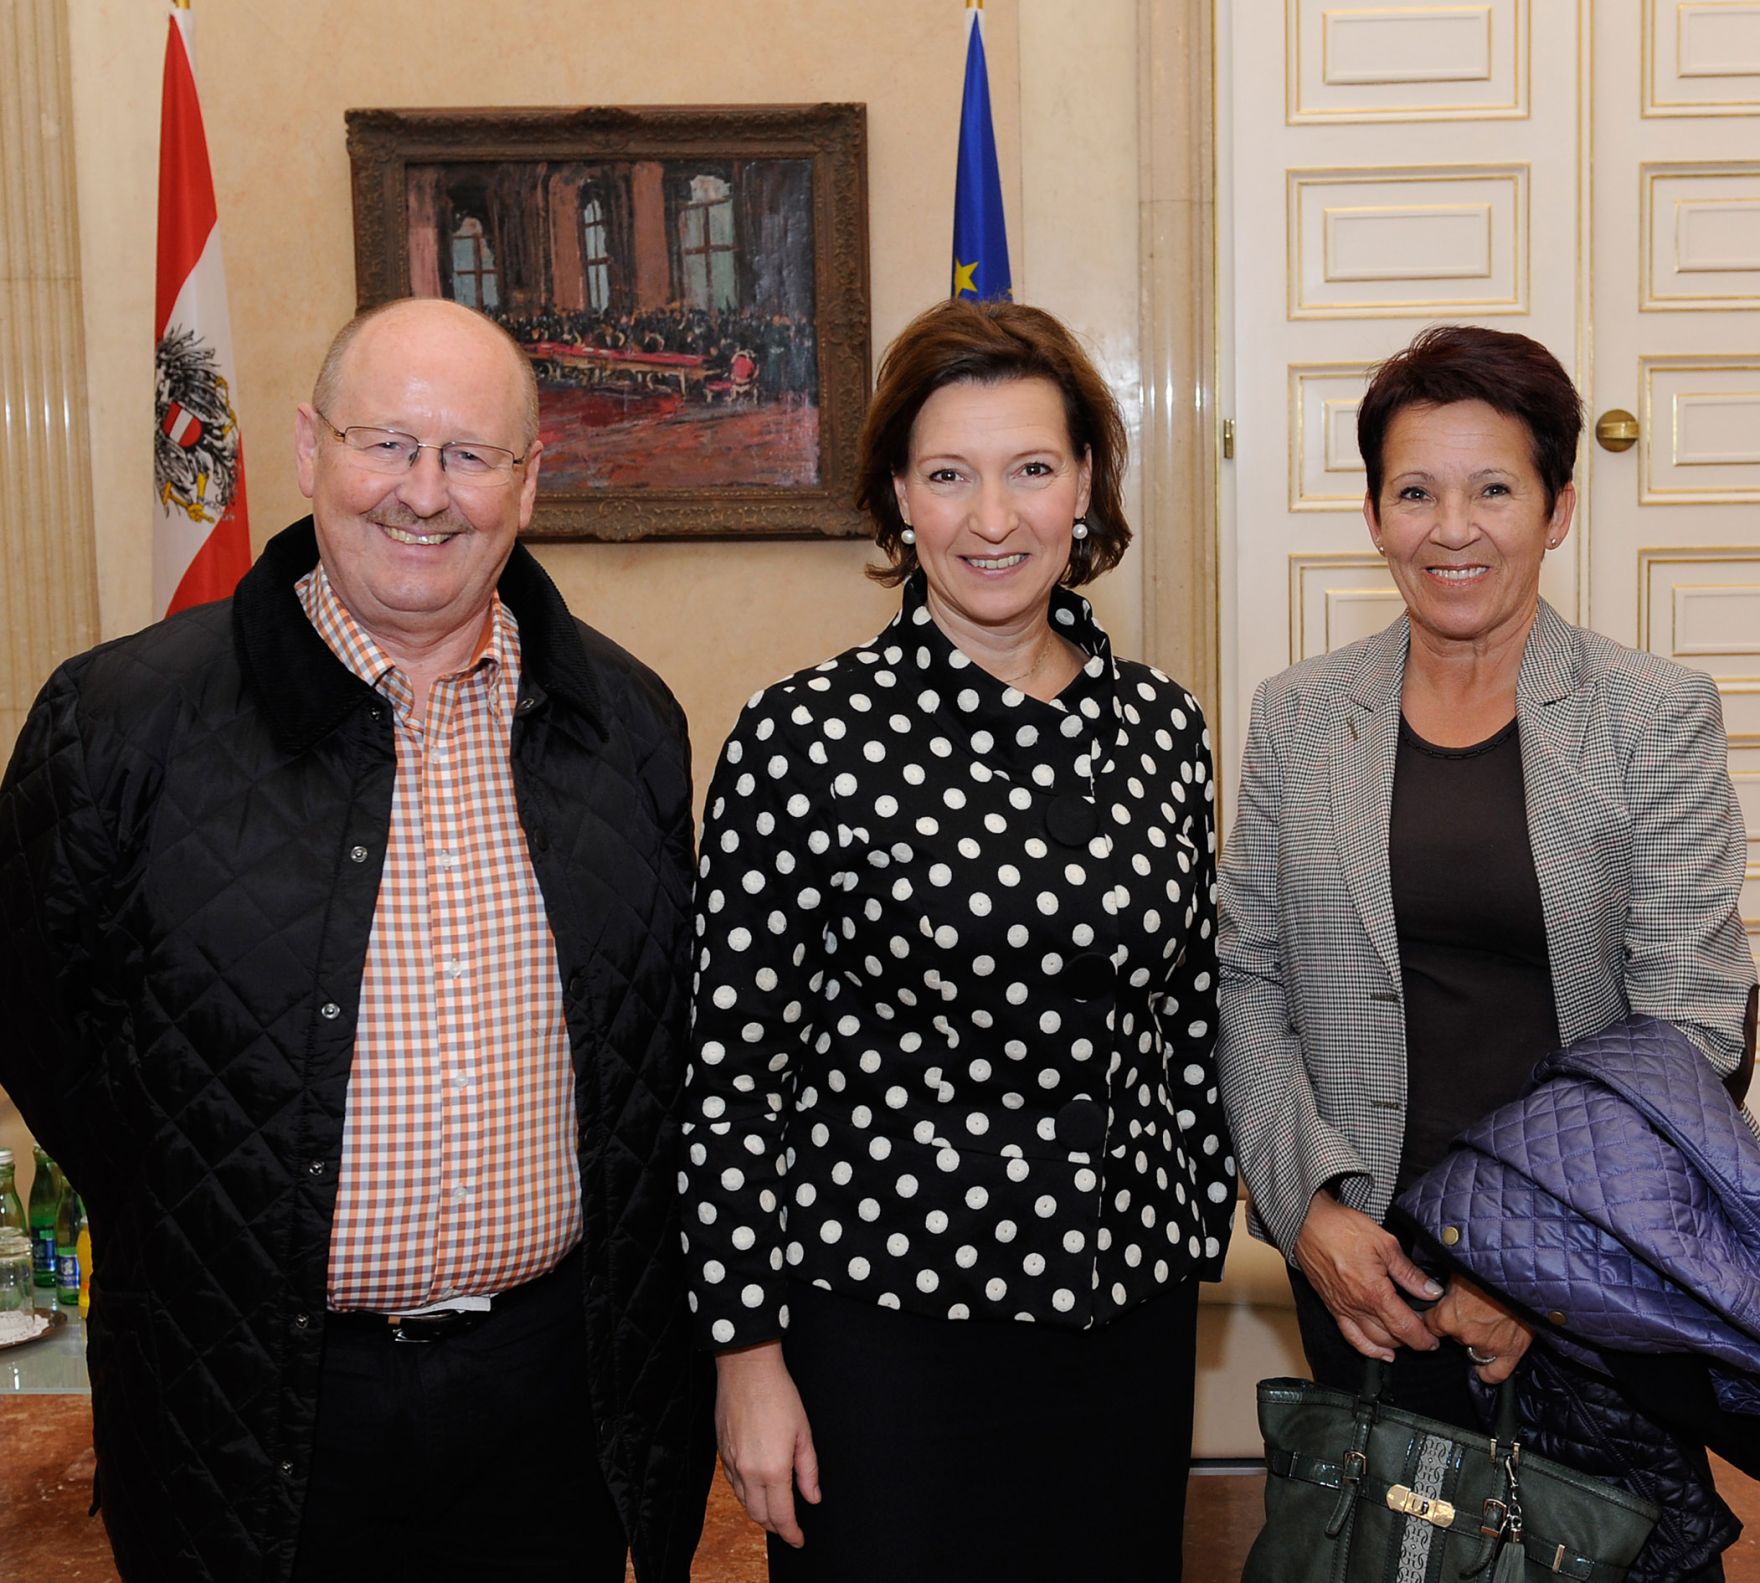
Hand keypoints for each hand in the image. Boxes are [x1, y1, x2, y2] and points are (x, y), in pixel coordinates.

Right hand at [713, 1341, 820, 1548]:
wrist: (746, 1369)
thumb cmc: (778, 1395)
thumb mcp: (803, 1432)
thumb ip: (808, 1470)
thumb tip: (812, 1497)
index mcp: (772, 1469)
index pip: (781, 1515)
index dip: (791, 1532)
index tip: (798, 1539)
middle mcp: (748, 1472)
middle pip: (760, 1515)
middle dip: (775, 1526)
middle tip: (789, 1527)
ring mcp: (731, 1463)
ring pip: (745, 1502)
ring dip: (760, 1511)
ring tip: (774, 1510)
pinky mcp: (722, 1453)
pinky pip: (733, 1484)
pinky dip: (746, 1493)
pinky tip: (756, 1486)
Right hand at [1294, 1190, 1443, 1361]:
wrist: (1307, 1223)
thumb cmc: (1342, 1228)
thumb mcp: (1385, 1244)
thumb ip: (1409, 1272)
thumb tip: (1431, 1291)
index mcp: (1374, 1292)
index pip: (1406, 1327)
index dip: (1424, 1338)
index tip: (1434, 1339)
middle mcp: (1358, 1307)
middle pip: (1392, 1337)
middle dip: (1412, 1340)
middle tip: (1426, 1331)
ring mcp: (1343, 1309)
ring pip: (1374, 1341)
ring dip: (1394, 1344)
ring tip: (1407, 1338)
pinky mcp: (1333, 1307)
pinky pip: (1351, 1337)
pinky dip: (1368, 1349)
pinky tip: (1381, 1352)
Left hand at [1423, 1276, 1534, 1384]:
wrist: (1523, 1273)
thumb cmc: (1489, 1265)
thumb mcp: (1456, 1268)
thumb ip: (1444, 1284)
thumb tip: (1433, 1284)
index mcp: (1447, 1316)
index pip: (1429, 1323)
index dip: (1432, 1315)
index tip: (1436, 1311)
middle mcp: (1465, 1335)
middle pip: (1452, 1335)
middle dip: (1457, 1323)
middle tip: (1468, 1308)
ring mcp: (1488, 1346)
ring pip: (1473, 1349)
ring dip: (1474, 1337)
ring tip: (1483, 1321)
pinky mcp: (1511, 1352)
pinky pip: (1496, 1373)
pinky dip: (1488, 1373)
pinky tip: (1483, 1369)